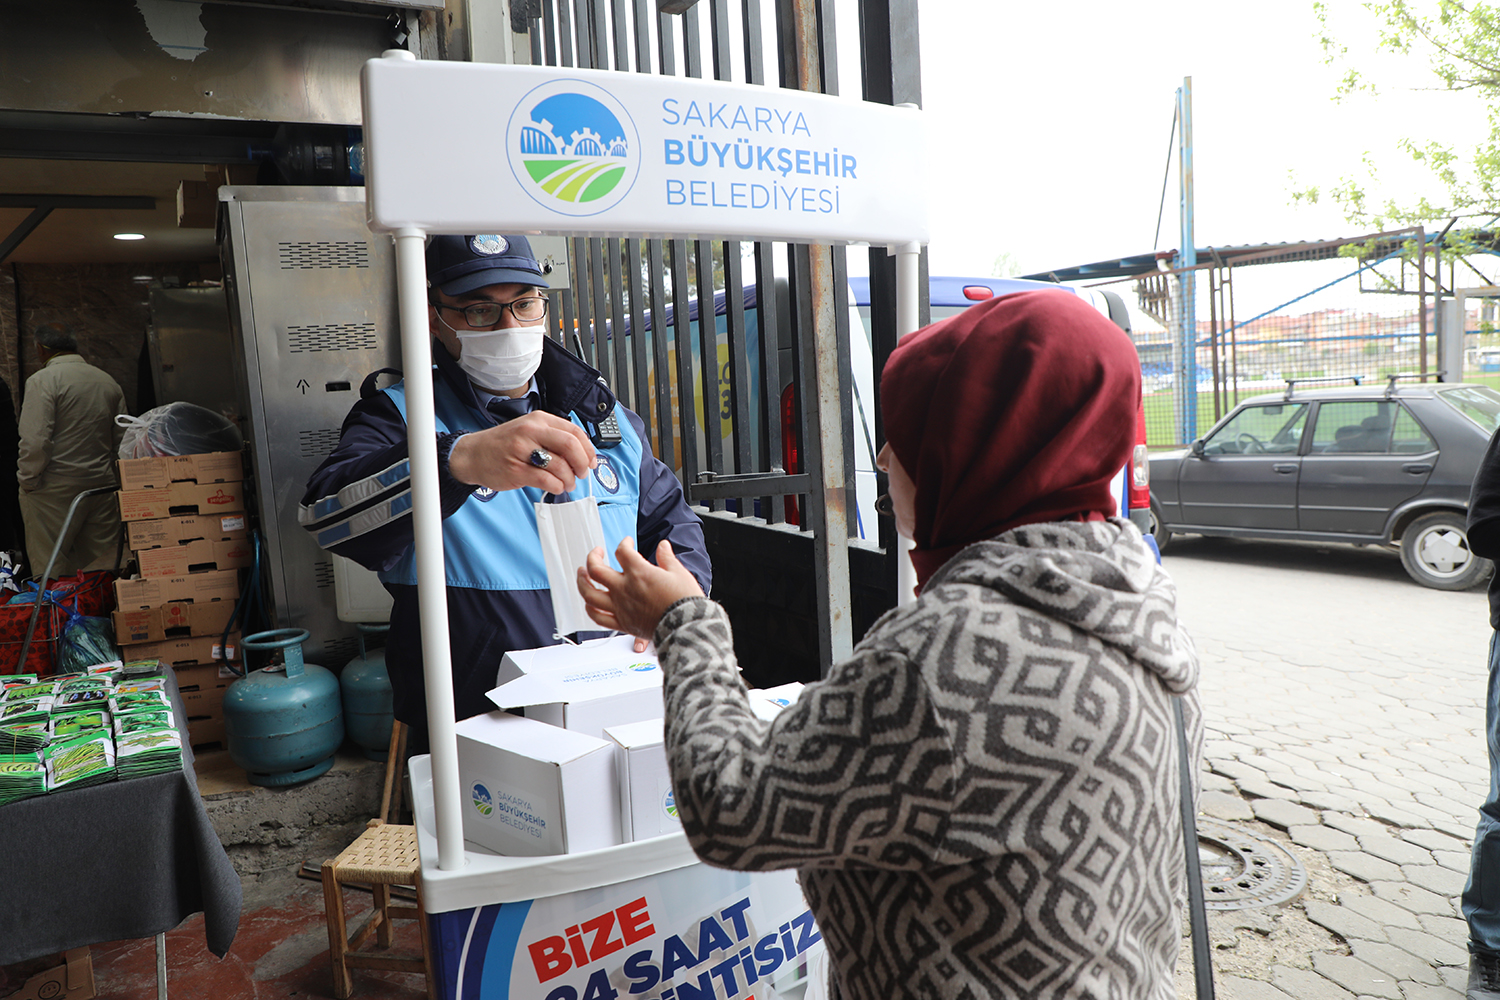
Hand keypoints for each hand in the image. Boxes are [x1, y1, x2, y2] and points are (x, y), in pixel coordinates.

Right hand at [448, 411, 595, 494]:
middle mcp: (531, 432)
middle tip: (582, 473)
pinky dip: (557, 487)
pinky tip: (555, 487)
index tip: (591, 461)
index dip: (588, 448)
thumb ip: (553, 437)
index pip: (574, 431)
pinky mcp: (516, 470)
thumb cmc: (503, 444)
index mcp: (538, 419)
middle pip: (570, 445)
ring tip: (567, 483)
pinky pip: (547, 481)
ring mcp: (522, 451)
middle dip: (582, 463)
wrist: (472, 455)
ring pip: (560, 466)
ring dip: (569, 479)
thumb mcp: (529, 430)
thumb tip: (582, 454)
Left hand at [576, 538, 703, 640]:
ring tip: (582, 574)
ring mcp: (620, 607)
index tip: (627, 543)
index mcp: (639, 573)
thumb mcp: (679, 572)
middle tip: (596, 553)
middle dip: (593, 557)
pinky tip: (589, 604)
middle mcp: (624, 589)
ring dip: (582, 581)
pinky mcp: (622, 623)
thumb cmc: (685, 601)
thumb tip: (663, 546)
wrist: (686, 626)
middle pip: (596, 569)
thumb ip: (667, 558)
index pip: (622, 551)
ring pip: (590, 593)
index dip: (624, 543)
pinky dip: (590, 609)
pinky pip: (598, 617)